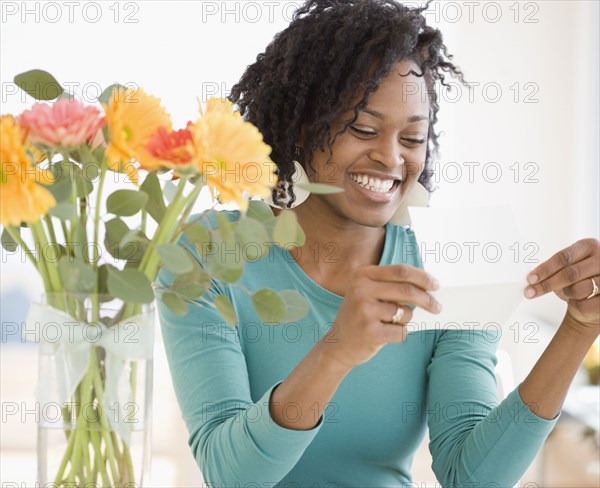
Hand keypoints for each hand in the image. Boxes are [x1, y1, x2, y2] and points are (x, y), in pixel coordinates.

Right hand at [320, 264, 440, 370]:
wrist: (338, 345)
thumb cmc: (360, 316)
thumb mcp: (367, 293)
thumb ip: (392, 285)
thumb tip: (428, 285)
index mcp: (361, 275)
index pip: (400, 271)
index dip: (422, 277)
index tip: (435, 285)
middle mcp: (361, 290)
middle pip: (407, 290)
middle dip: (427, 299)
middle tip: (437, 307)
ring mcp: (364, 311)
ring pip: (405, 313)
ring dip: (406, 320)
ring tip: (390, 323)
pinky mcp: (370, 331)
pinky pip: (402, 331)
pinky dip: (400, 333)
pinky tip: (385, 334)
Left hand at [524, 238, 599, 334]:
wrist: (593, 302)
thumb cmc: (576, 282)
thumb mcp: (564, 269)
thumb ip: (552, 269)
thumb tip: (531, 278)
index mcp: (588, 246)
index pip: (563, 257)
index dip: (545, 269)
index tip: (530, 279)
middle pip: (570, 273)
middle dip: (547, 284)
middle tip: (530, 292)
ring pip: (580, 288)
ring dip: (567, 293)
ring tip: (567, 293)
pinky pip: (587, 304)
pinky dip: (576, 305)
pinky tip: (577, 302)